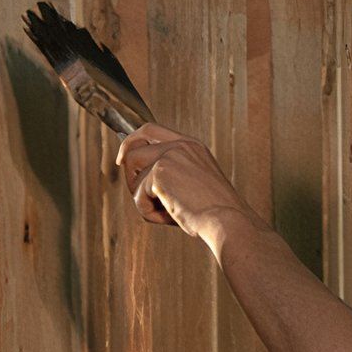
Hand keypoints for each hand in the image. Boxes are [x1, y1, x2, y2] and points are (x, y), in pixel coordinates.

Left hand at [114, 122, 258, 241]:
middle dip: (128, 170)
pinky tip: (170, 217)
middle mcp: (181, 145)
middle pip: (134, 145)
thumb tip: (140, 178)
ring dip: (143, 198)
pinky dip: (149, 212)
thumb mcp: (195, 183)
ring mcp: (170, 155)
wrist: (228, 221)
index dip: (132, 142)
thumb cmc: (215, 212)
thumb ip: (172, 173)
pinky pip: (138, 195)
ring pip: (133, 173)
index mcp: (191, 146)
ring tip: (166, 213)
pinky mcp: (161, 171)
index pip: (151, 129)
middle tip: (140, 194)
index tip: (123, 159)